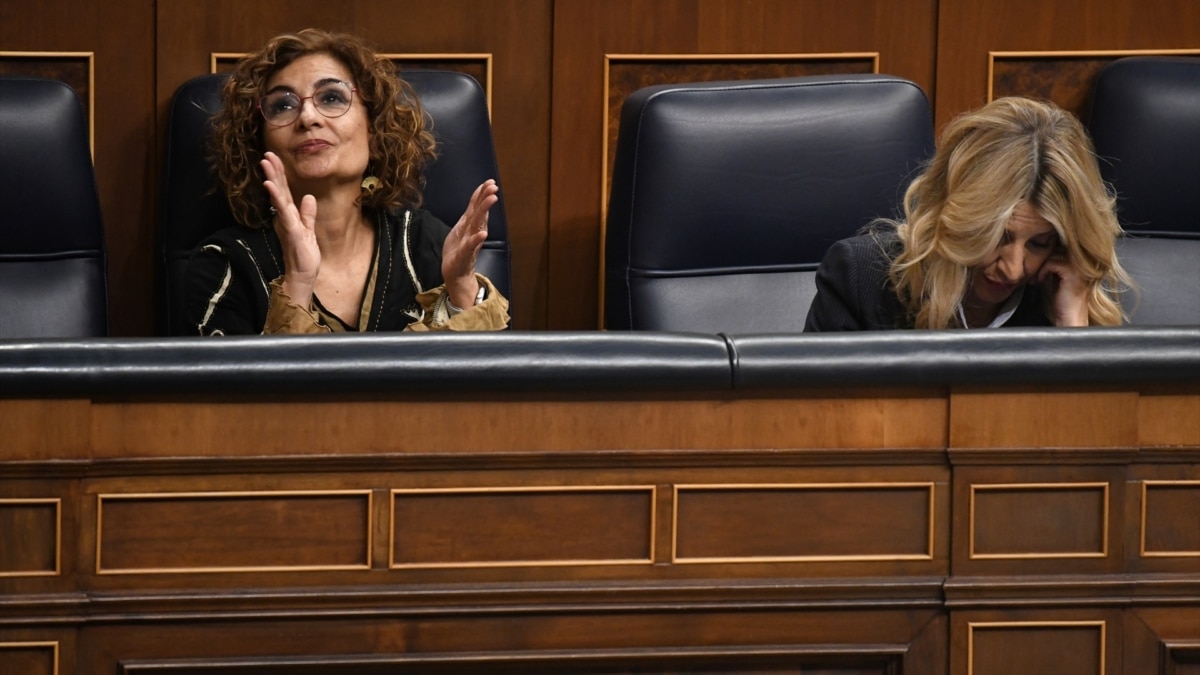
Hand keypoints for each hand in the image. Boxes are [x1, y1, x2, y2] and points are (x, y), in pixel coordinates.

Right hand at [261, 152, 319, 305]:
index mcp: (291, 215)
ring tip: (266, 163)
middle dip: (273, 171)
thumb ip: (308, 214)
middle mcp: (286, 217)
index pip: (285, 190)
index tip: (274, 158)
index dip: (280, 174)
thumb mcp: (309, 230)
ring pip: (279, 197)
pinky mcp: (291, 230)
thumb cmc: (304, 255)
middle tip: (266, 154)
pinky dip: (277, 198)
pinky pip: (284, 212)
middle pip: (279, 190)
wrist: (303, 275)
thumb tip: (307, 197)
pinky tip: (271, 186)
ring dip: (273, 179)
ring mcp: (287, 222)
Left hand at [442, 179, 498, 307]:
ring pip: (477, 224)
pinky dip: (477, 239)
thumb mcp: (462, 228)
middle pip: (480, 212)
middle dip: (486, 199)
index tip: (491, 182)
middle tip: (494, 187)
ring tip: (492, 199)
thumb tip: (478, 200)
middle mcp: (473, 231)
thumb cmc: (458, 250)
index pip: (477, 206)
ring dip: (484, 211)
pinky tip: (483, 233)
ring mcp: (470, 242)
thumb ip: (470, 215)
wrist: (455, 273)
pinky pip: (470, 245)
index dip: (482, 194)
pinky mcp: (464, 254)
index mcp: (470, 225)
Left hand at [1036, 249, 1089, 326]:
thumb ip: (1056, 265)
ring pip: (1053, 254)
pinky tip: (1039, 281)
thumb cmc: (1063, 300)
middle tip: (1034, 274)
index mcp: (1083, 263)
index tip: (1038, 269)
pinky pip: (1051, 263)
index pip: (1062, 248)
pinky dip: (1042, 271)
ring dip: (1040, 266)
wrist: (1069, 316)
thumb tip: (1042, 252)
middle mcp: (1084, 262)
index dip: (1047, 256)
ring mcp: (1079, 266)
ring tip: (1035, 278)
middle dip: (1042, 260)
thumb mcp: (1058, 278)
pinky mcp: (1071, 272)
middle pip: (1058, 249)